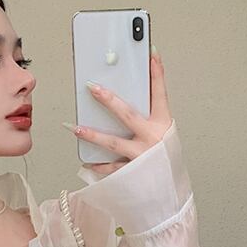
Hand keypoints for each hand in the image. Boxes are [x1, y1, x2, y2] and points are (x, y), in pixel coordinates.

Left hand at [71, 50, 173, 177]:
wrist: (170, 193)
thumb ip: (148, 118)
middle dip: (109, 100)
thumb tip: (125, 100)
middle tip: (93, 87)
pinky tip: (86, 161)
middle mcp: (152, 139)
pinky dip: (98, 165)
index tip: (150, 52)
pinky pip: (111, 168)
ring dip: (92, 135)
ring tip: (76, 128)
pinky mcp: (132, 172)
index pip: (160, 93)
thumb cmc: (165, 160)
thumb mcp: (164, 134)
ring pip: (113, 143)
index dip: (156, 72)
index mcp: (163, 125)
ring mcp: (141, 156)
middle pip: (127, 115)